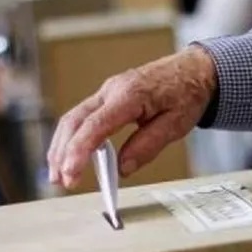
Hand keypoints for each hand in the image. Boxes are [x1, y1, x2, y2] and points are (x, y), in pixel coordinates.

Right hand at [47, 44, 217, 188]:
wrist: (194, 70)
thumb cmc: (186, 93)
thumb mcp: (176, 124)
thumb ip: (148, 145)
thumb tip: (123, 168)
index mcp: (130, 95)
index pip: (96, 125)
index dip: (79, 151)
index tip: (71, 174)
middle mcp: (111, 90)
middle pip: (75, 121)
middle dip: (62, 153)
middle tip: (61, 181)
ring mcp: (105, 93)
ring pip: (72, 119)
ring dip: (61, 147)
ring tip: (58, 175)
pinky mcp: (105, 98)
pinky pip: (81, 117)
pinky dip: (70, 138)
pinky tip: (67, 156)